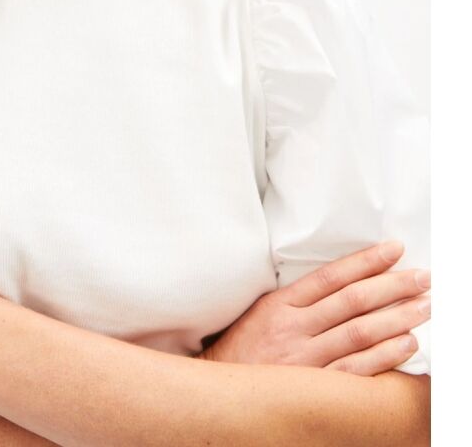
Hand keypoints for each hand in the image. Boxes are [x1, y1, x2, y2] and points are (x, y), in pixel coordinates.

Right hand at [199, 241, 429, 375]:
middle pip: (352, 302)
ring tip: (424, 307)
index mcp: (280, 305)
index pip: (331, 276)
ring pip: (359, 333)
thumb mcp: (261, 313)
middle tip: (423, 277)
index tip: (394, 250)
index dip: (365, 262)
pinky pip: (356, 370)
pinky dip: (384, 356)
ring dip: (397, 318)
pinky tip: (406, 344)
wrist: (218, 393)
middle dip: (392, 286)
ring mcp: (305, 361)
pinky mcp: (313, 389)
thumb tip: (339, 282)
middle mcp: (294, 329)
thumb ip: (296, 299)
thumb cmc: (241, 350)